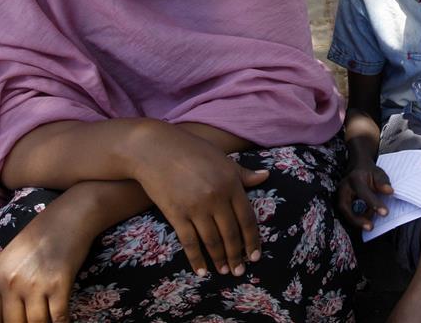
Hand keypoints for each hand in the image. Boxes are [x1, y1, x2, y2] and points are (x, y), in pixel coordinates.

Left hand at [0, 198, 92, 322]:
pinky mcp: (59, 284)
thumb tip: (10, 312)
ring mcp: (35, 284)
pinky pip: (59, 317)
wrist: (71, 215)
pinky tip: (64, 322)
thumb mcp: (13, 257)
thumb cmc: (44, 233)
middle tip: (35, 322)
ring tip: (49, 322)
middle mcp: (11, 282)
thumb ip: (5, 284)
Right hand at [130, 124, 268, 276]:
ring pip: (212, 241)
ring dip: (220, 260)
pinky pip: (189, 242)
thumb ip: (243, 174)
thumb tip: (266, 176)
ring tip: (225, 272)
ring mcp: (196, 207)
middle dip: (237, 256)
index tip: (255, 256)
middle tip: (240, 271)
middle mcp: (216, 197)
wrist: (155, 149)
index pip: (247, 219)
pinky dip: (196, 259)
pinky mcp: (176, 214)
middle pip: (231, 234)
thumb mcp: (222, 159)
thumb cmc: (192, 151)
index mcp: (231, 183)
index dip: (252, 240)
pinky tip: (202, 270)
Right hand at [337, 161, 393, 230]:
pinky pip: (346, 214)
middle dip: (356, 219)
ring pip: (344, 212)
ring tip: (370, 226)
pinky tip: (366, 222)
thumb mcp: (378, 174)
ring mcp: (340, 196)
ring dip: (356, 221)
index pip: (363, 192)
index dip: (373, 203)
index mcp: (355, 179)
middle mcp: (344, 188)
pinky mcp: (341, 202)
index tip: (385, 213)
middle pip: (345, 206)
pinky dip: (355, 220)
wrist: (357, 169)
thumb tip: (389, 191)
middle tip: (370, 227)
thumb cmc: (369, 173)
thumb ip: (383, 183)